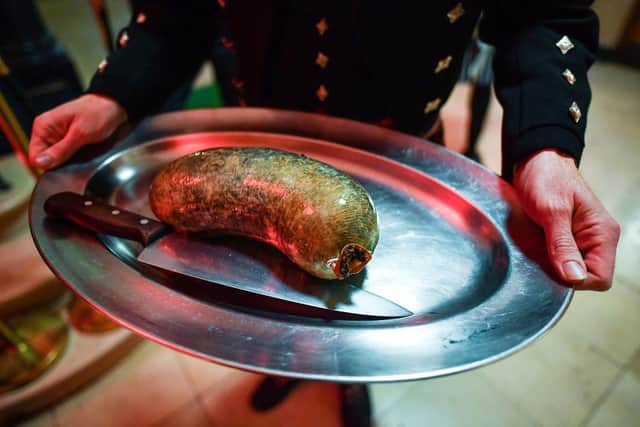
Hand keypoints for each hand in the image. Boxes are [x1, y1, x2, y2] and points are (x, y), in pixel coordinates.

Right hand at [29, 94, 127, 169]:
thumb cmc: (98, 112)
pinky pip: (67, 156)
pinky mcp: (67, 141)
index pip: (35, 156)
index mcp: (43, 127)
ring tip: (83, 151)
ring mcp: (58, 137)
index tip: (65, 163)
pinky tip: (85, 152)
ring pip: (58, 160)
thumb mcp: (80, 134)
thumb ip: (61, 150)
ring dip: (70, 161)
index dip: (49, 164)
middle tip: (78, 155)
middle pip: (46, 160)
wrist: (113, 106)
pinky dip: (75, 158)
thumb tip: (41, 163)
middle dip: (61, 163)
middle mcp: (47, 132)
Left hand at [513, 149, 619, 290]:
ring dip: (550, 265)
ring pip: (568, 270)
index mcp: (603, 234)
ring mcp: (580, 240)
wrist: (534, 159)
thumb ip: (562, 245)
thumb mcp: (552, 211)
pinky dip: (544, 258)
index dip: (576, 280)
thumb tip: (574, 277)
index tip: (553, 269)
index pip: (600, 278)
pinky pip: (557, 259)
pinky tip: (533, 246)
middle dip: (560, 273)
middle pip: (584, 277)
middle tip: (540, 254)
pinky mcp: (564, 238)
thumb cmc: (546, 177)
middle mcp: (595, 240)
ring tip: (536, 246)